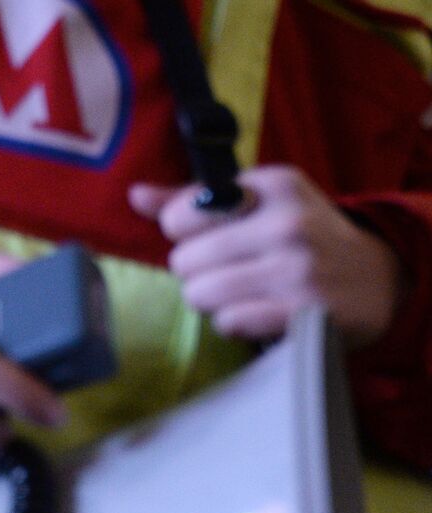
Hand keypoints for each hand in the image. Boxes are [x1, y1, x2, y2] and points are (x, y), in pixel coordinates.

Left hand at [129, 165, 404, 345]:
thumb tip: (135, 195)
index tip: (212, 241)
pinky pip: (228, 323)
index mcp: (272, 186)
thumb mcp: (259, 203)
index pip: (179, 215)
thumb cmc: (304, 237)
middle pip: (184, 262)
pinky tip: (258, 313)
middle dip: (198, 274)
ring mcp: (298, 269)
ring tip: (244, 294)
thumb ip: (194, 199)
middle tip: (232, 273)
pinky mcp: (303, 312)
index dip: (185, 237)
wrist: (378, 278)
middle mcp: (287, 222)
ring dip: (213, 302)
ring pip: (200, 295)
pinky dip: (234, 324)